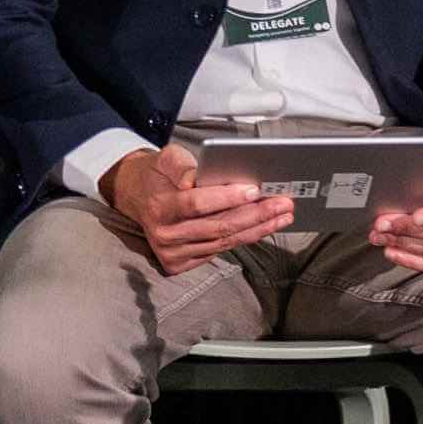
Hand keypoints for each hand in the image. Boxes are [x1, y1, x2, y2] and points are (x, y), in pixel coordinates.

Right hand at [100, 143, 292, 271]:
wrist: (139, 198)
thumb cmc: (160, 175)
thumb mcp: (166, 159)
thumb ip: (182, 165)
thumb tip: (199, 178)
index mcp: (159, 207)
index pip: (196, 204)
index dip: (226, 198)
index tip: (254, 189)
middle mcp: (164, 235)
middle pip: (217, 227)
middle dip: (255, 215)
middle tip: (283, 203)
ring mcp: (172, 253)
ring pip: (224, 242)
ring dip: (258, 228)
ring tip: (282, 215)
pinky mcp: (180, 265)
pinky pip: (220, 251)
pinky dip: (245, 238)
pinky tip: (265, 227)